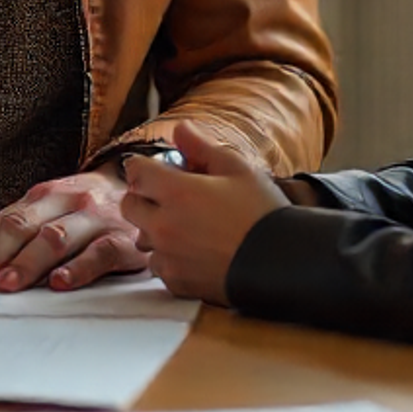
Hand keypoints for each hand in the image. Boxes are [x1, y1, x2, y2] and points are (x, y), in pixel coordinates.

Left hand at [0, 168, 149, 291]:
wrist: (144, 189)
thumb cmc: (87, 210)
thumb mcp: (53, 210)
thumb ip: (19, 231)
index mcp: (43, 196)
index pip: (1, 221)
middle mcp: (65, 202)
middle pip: (22, 227)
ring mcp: (93, 219)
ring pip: (55, 238)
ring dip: (27, 262)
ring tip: (6, 283)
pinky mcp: (122, 239)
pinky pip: (98, 253)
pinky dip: (77, 269)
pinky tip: (60, 282)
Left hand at [120, 118, 288, 304]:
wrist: (283, 264)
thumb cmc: (261, 213)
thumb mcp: (237, 168)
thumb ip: (202, 147)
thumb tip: (180, 129)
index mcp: (176, 192)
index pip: (135, 171)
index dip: (144, 167)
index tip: (158, 170)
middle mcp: (164, 225)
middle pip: (129, 206)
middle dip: (143, 197)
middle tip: (169, 197)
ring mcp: (168, 256)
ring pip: (141, 238)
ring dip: (154, 230)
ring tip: (185, 227)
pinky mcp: (177, 282)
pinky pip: (158, 265)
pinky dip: (168, 257)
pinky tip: (193, 251)